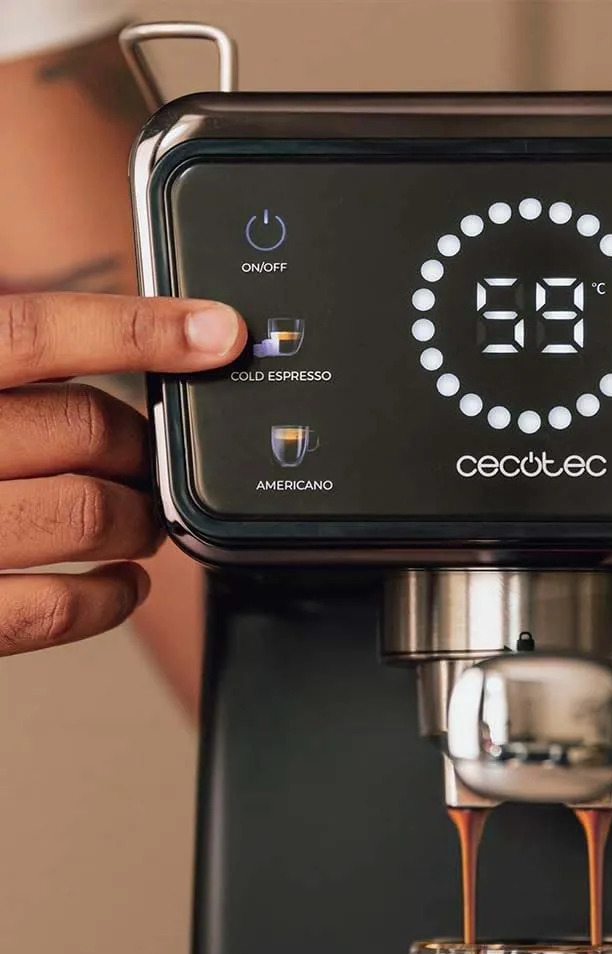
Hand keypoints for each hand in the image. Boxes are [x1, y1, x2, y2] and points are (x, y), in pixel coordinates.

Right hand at [0, 292, 245, 655]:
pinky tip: (123, 584)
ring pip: (85, 515)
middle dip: (138, 446)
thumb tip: (100, 350)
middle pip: (82, 429)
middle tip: (148, 456)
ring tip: (143, 521)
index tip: (217, 331)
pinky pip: (50, 610)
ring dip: (140, 519)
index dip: (139, 328)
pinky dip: (110, 599)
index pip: (36, 332)